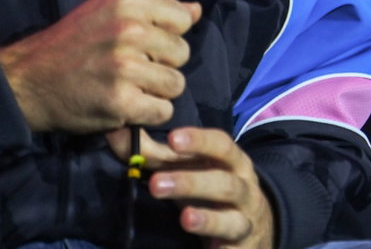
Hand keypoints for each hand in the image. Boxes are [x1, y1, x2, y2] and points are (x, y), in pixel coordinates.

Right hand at [0, 0, 202, 132]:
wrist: (26, 81)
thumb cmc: (70, 44)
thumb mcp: (107, 11)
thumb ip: (154, 10)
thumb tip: (196, 10)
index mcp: (128, 2)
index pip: (182, 19)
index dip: (168, 36)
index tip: (145, 44)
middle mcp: (130, 30)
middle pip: (182, 54)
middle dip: (163, 66)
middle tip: (133, 70)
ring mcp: (125, 66)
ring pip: (176, 84)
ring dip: (157, 92)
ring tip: (128, 88)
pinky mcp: (121, 100)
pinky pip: (162, 110)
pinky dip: (147, 114)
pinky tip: (125, 105)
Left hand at [109, 126, 275, 248]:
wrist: (253, 226)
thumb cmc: (212, 191)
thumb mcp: (190, 170)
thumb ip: (156, 154)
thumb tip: (117, 134)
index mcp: (233, 163)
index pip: (221, 145)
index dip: (199, 141)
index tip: (173, 138)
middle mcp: (244, 189)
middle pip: (224, 183)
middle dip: (191, 182)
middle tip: (156, 183)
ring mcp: (243, 219)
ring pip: (231, 218)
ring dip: (207, 219)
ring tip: (185, 218)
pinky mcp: (239, 246)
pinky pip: (230, 247)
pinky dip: (219, 245)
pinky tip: (207, 247)